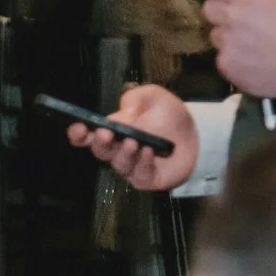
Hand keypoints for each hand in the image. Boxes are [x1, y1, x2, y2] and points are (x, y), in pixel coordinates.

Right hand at [64, 83, 198, 191]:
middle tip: (106, 134)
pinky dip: (142, 164)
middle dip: (100, 142)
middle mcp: (118, 149)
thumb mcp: (152, 96)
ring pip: (118, 163)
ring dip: (124, 153)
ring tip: (134, 142)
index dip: (79, 133)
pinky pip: (137, 175)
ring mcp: (131, 166)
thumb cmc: (169, 116)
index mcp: (113, 130)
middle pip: (99, 151)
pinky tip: (149, 152)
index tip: (79, 127)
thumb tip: (120, 115)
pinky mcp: (145, 179)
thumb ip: (135, 99)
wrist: (197, 134)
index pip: (87, 135)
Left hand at [203, 0, 275, 98]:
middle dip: (220, 9)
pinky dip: (231, 56)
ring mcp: (225, 43)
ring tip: (248, 42)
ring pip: (214, 33)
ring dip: (226, 34)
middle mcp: (230, 19)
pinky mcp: (224, 64)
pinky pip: (220, 56)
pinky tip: (249, 59)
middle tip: (239, 17)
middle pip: (208, 8)